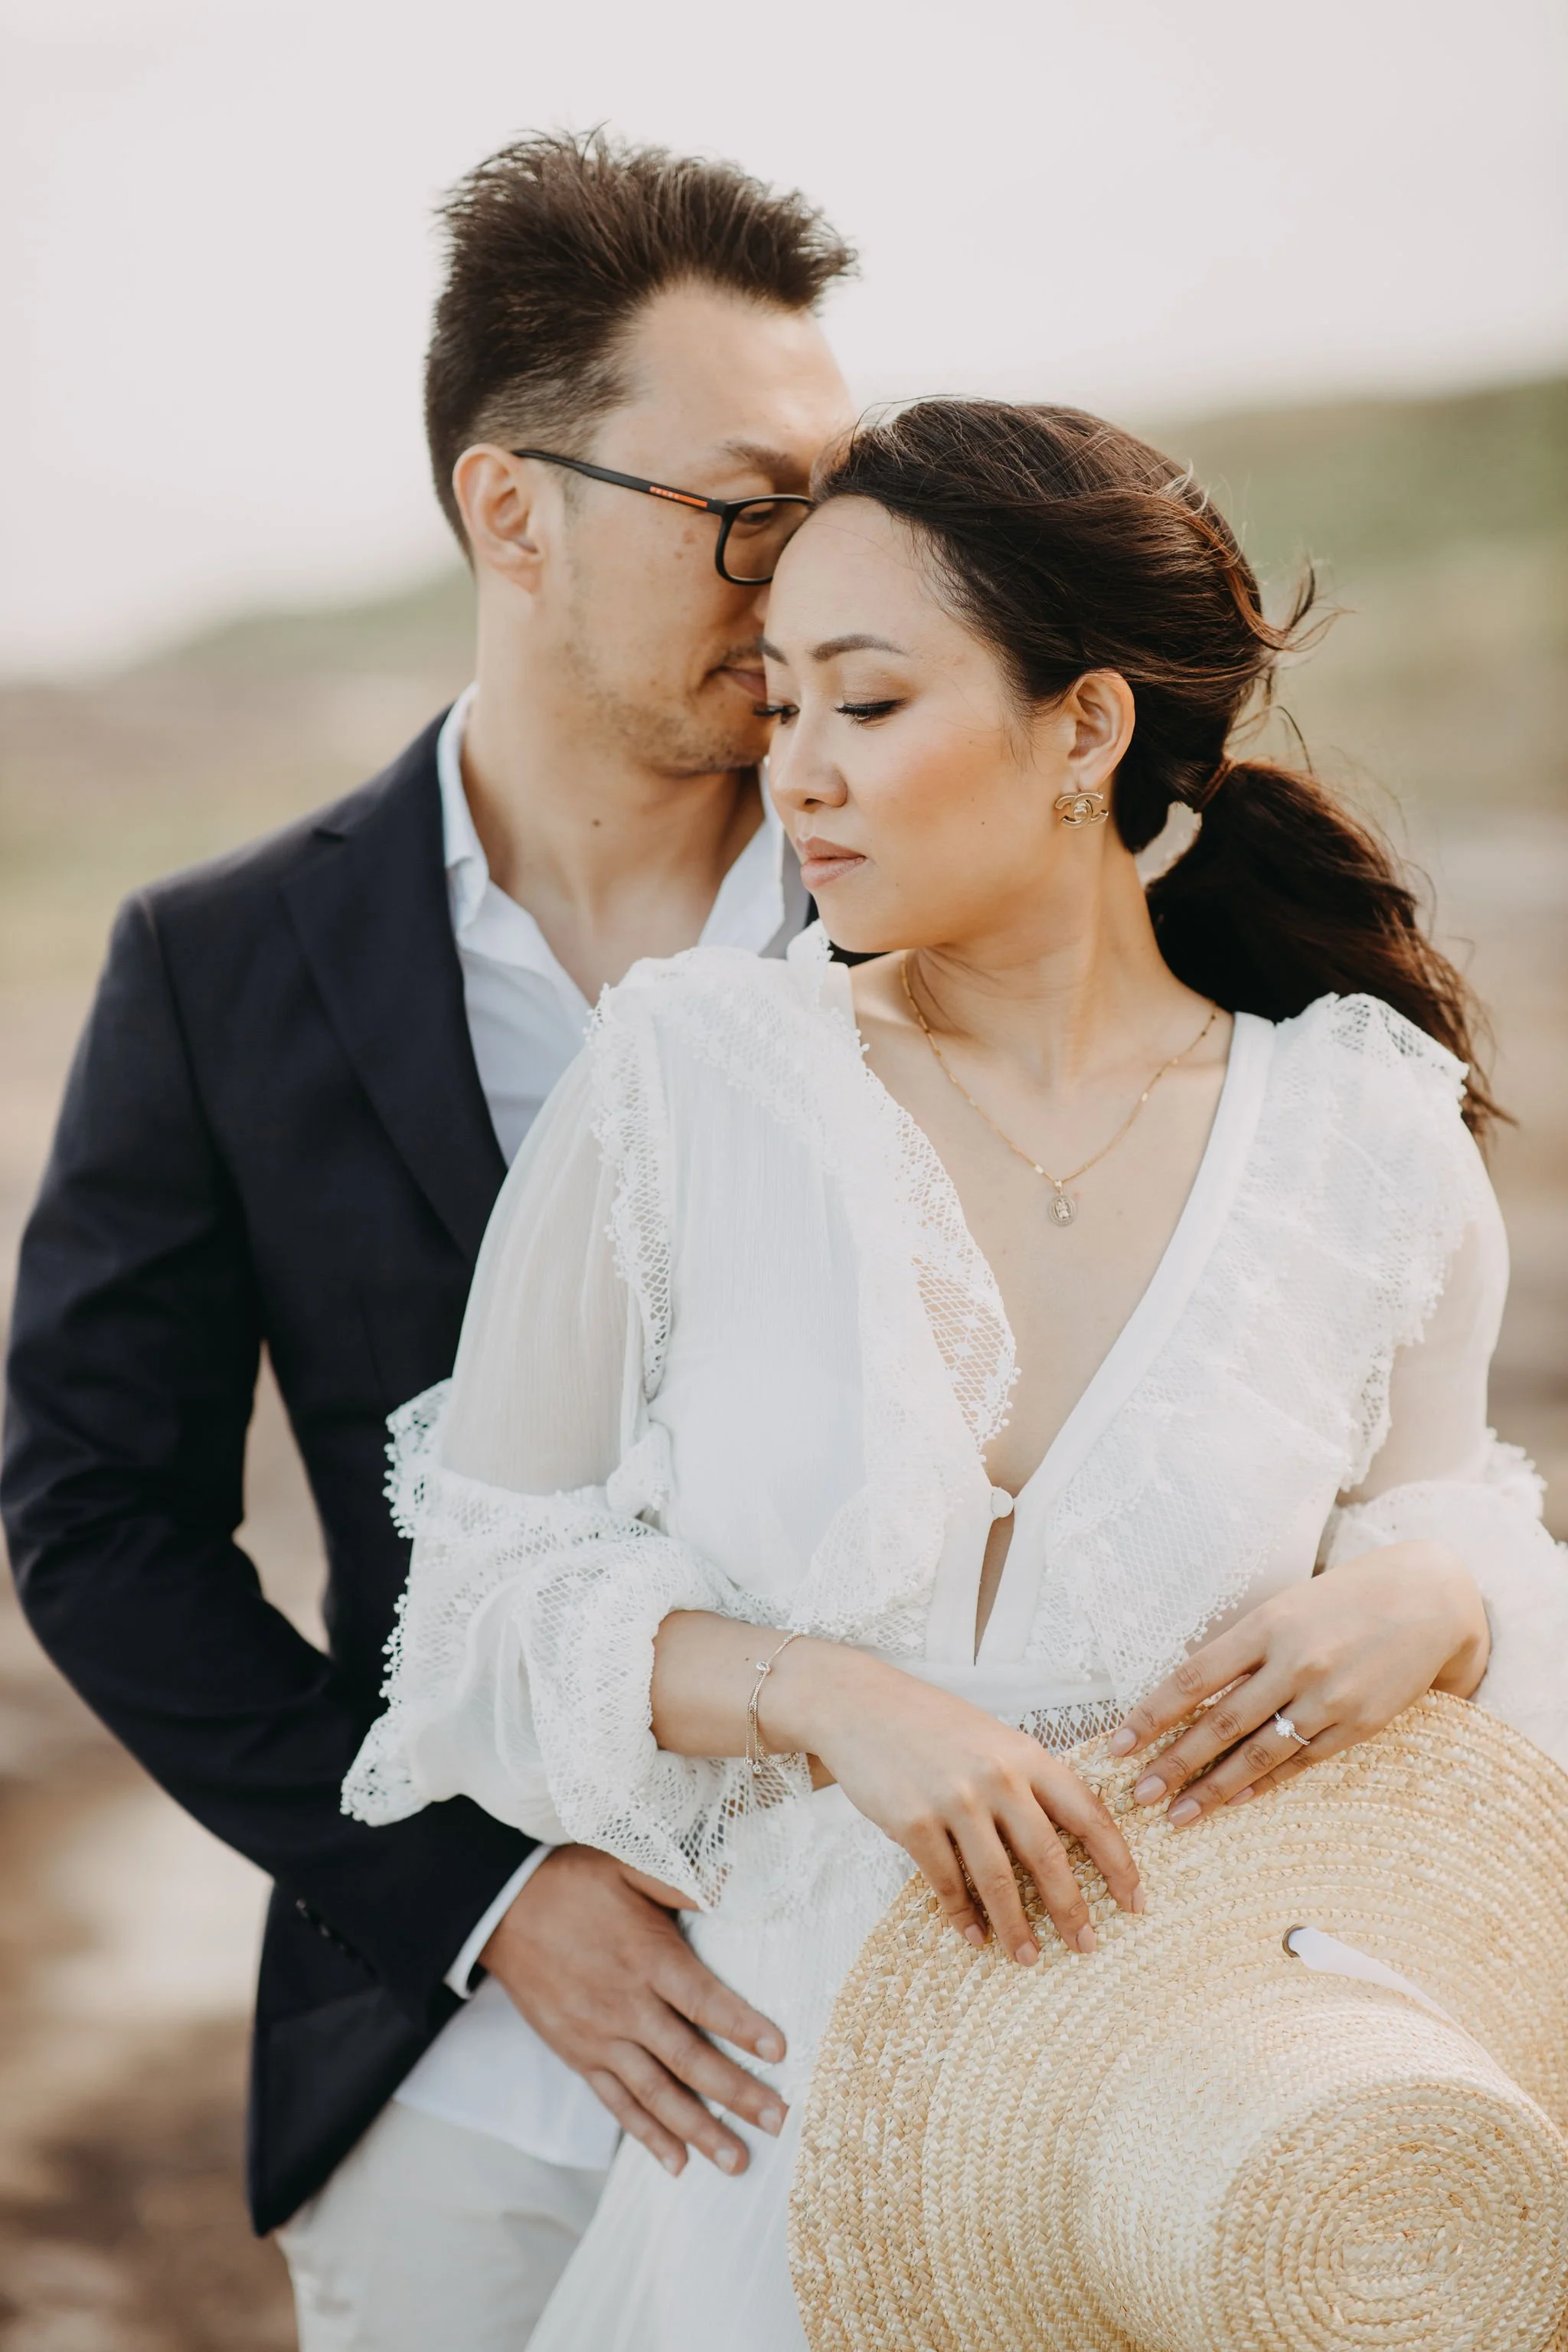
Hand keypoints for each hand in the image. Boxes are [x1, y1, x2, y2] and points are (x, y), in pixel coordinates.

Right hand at [478, 1845, 787, 2178]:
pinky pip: (617, 2104)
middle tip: (777, 2122)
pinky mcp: (579, 2057)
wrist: (502, 1911)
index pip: (704, 2000)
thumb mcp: (628, 1866)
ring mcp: (600, 2038)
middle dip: (736, 2094)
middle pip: (689, 2058)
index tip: (780, 2053)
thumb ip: (683, 1881)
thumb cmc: (573, 1884)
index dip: (742, 2027)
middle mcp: (626, 2006)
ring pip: (656, 2094)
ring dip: (698, 2130)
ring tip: (736, 2161)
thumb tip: (738, 1880)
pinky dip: (647, 2135)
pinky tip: (676, 2162)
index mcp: (646, 1958)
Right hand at [772, 1645, 1142, 1964]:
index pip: (1088, 1813)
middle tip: (1086, 1945)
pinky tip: (975, 1936)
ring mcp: (954, 1800)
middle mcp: (998, 1777)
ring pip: (999, 1879)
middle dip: (1072, 1909)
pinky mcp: (912, 1821)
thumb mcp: (994, 1738)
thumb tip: (1069, 1835)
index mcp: (1026, 1754)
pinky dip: (963, 1916)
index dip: (1117, 1862)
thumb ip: (1029, 1779)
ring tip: (1028, 1958)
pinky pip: (946, 1882)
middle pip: (1049, 1856)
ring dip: (1017, 1926)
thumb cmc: (931, 1723)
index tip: (1134, 1900)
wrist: (858, 1702)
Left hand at [1108, 1541, 1490, 1822]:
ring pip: (1258, 1752)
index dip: (1151, 1715)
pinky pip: (1301, 1762)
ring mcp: (1328, 1697)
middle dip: (1173, 1763)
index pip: (1193, 1677)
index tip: (1117, 1746)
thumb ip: (1242, 1649)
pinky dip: (1264, 1785)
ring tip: (1177, 1816)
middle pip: (1219, 1722)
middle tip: (1138, 1796)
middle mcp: (1293, 1662)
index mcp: (1265, 1624)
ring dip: (1213, 1788)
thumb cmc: (1342, 1600)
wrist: (1427, 1600)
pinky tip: (1235, 1802)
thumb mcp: (1284, 1609)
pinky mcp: (1359, 1724)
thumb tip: (1188, 1695)